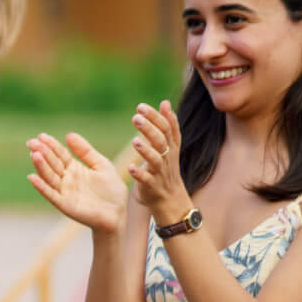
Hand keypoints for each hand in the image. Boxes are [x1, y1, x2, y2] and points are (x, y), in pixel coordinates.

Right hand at [27, 131, 128, 233]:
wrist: (117, 214)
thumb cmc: (111, 191)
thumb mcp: (102, 165)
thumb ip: (86, 151)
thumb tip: (69, 134)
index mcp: (74, 168)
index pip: (60, 154)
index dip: (51, 145)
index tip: (41, 135)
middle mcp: (66, 179)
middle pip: (52, 163)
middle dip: (42, 152)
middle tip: (32, 142)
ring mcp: (64, 191)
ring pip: (49, 176)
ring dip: (41, 166)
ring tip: (34, 154)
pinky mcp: (64, 204)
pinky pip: (50, 194)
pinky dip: (41, 186)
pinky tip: (32, 177)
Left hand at [127, 101, 190, 225]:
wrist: (170, 199)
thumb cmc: (165, 168)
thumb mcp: (169, 146)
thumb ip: (166, 125)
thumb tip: (165, 102)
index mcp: (171, 146)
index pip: (167, 128)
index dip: (157, 117)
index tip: (141, 106)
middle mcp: (168, 157)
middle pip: (161, 140)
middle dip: (149, 128)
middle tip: (136, 117)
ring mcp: (161, 172)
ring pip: (156, 159)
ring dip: (146, 150)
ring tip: (134, 141)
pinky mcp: (152, 186)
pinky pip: (147, 180)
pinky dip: (139, 174)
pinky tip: (130, 168)